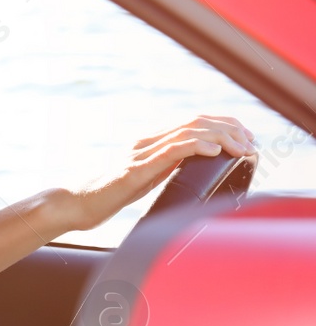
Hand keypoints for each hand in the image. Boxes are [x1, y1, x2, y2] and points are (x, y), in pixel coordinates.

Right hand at [61, 115, 256, 231]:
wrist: (73, 204)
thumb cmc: (103, 197)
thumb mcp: (141, 180)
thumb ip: (162, 170)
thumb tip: (189, 170)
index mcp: (149, 144)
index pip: (192, 123)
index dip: (222, 125)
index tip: (245, 138)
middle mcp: (146, 142)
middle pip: (195, 121)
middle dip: (230, 128)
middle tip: (252, 142)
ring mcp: (140, 153)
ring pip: (188, 132)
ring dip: (222, 138)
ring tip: (242, 148)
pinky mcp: (136, 169)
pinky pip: (171, 151)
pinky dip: (197, 147)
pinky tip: (214, 151)